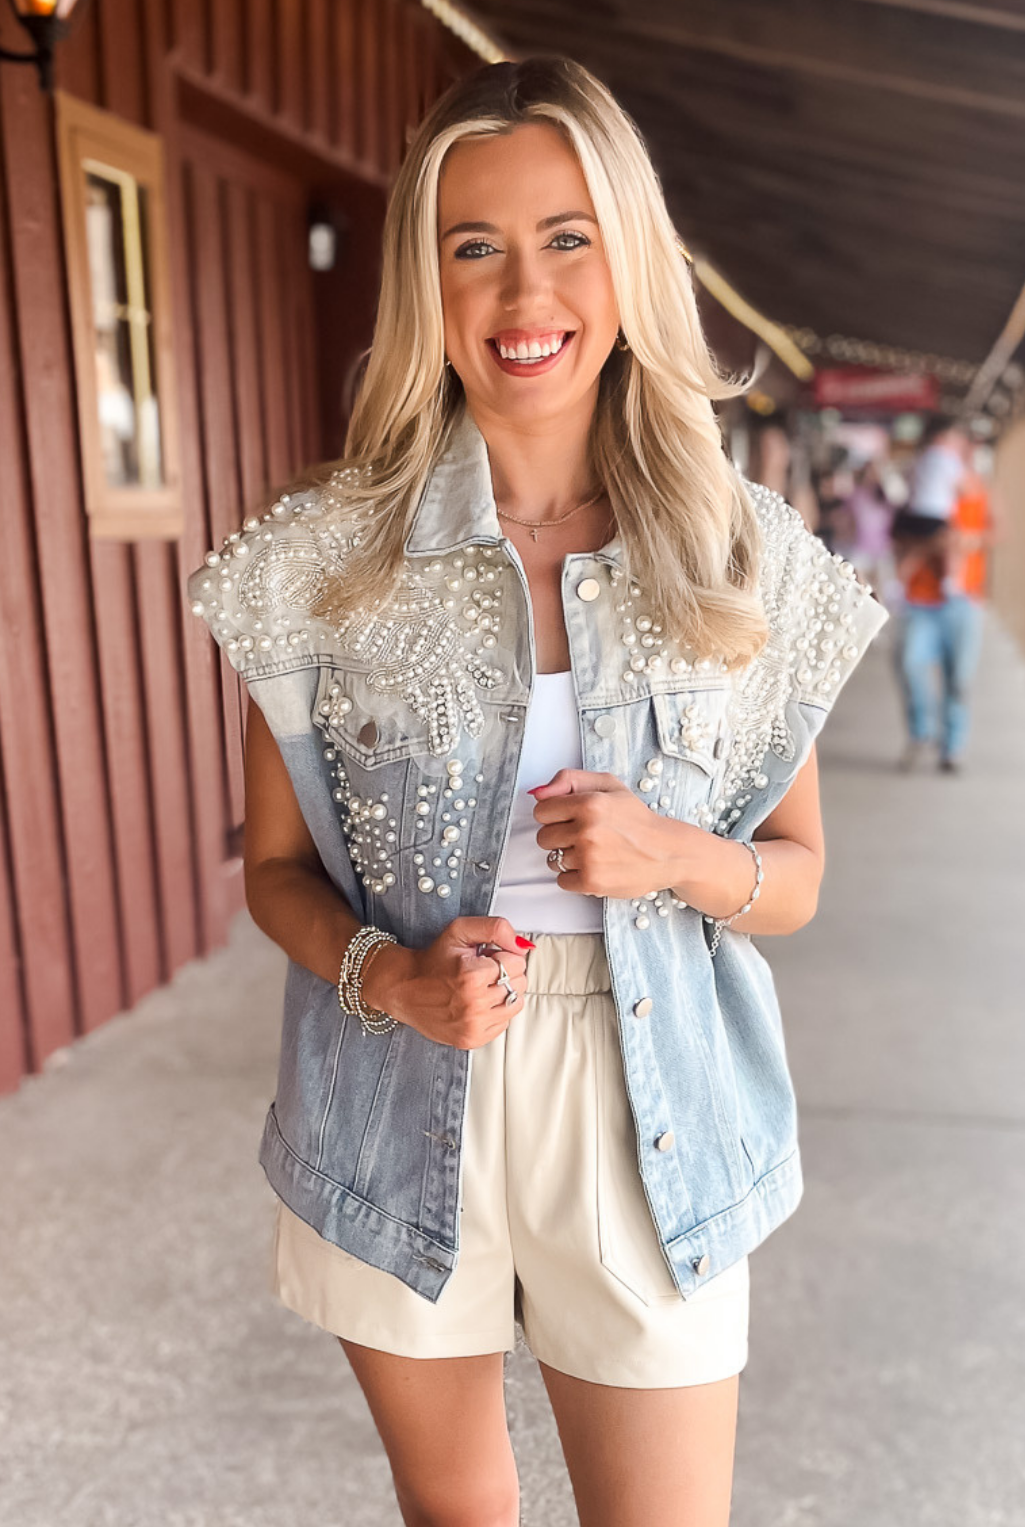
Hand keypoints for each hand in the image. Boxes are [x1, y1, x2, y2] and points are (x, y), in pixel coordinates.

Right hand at [362, 917, 529, 1049]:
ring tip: (481, 987)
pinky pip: (504, 1023)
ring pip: (516, 1004)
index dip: (503, 955)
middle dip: (504, 973)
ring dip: (503, 993)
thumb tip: (523, 945)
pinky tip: (477, 1003)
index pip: (517, 962)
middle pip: (519, 983)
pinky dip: (495, 1012)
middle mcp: (473, 1004)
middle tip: (482, 971)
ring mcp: (472, 1025)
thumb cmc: (432, 960)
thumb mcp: (460, 931)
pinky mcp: (471, 1039)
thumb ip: (495, 929)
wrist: (404, 988)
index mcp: (471, 976)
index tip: (486, 957)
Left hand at [530, 769, 703, 899]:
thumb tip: (537, 793)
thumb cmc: (636, 819)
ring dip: (570, 858)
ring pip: (553, 860)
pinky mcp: (592, 882)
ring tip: (594, 853)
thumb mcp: (608, 785)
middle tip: (585, 837)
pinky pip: (562, 881)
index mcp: (589, 803)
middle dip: (560, 838)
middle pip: (543, 838)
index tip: (570, 819)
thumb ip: (569, 779)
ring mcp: (589, 857)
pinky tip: (595, 868)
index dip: (554, 816)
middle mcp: (587, 830)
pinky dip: (575, 878)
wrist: (667, 853)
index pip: (541, 811)